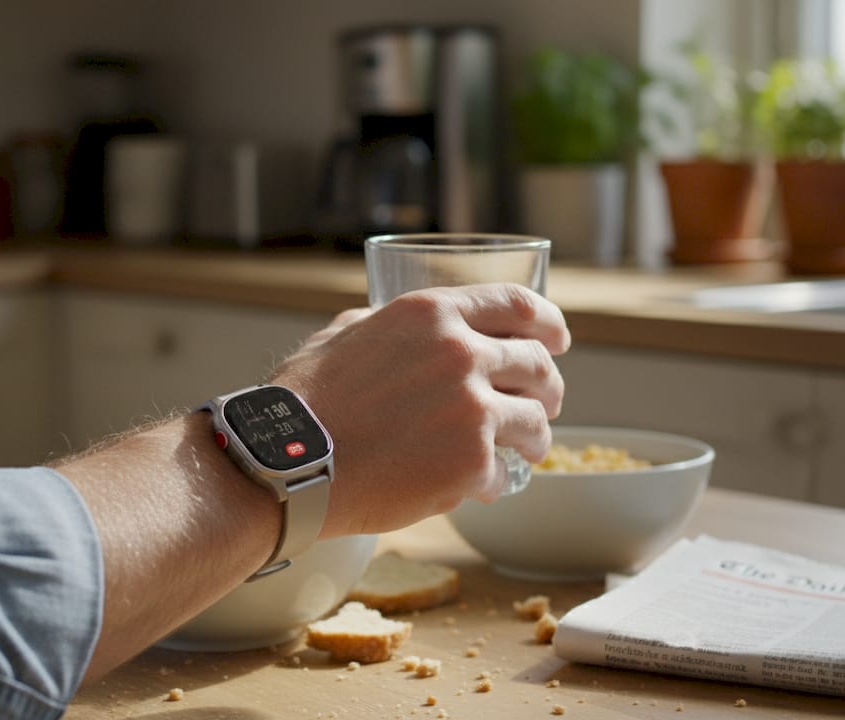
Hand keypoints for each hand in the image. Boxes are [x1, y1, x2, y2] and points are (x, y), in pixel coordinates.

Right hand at [271, 283, 570, 537]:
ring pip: (536, 421)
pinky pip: (501, 473)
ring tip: (527, 450)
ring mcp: (471, 409)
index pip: (517, 305)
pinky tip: (473, 488)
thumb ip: (385, 327)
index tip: (557, 338)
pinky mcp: (471, 462)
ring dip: (536, 437)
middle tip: (546, 400)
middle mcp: (460, 353)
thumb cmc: (302, 403)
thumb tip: (402, 331)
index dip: (548, 322)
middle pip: (537, 363)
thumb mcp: (343, 336)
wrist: (287, 463)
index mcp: (431, 314)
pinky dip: (491, 483)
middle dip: (549, 385)